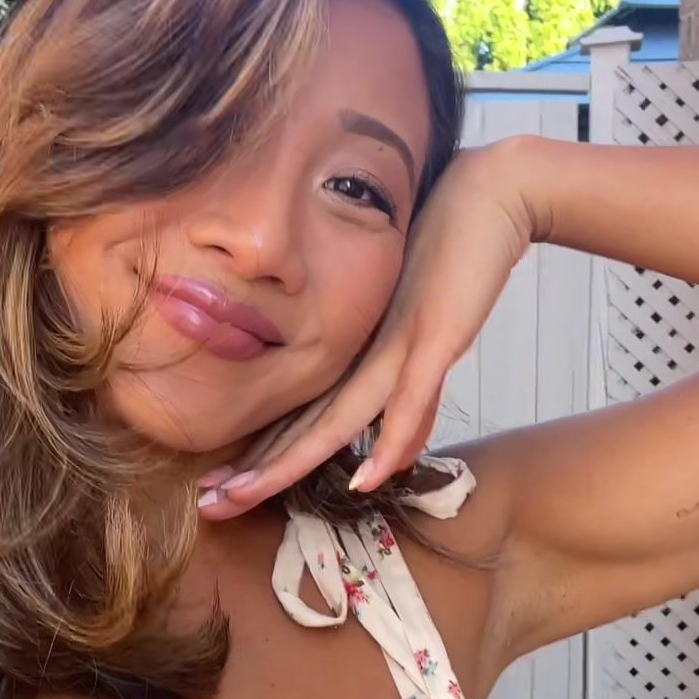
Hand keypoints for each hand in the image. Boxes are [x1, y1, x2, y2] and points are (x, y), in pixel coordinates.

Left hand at [198, 139, 536, 517]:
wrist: (491, 193)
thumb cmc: (452, 257)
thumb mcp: (427, 339)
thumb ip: (412, 396)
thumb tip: (397, 454)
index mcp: (356, 356)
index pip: (301, 418)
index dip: (262, 458)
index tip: (220, 491)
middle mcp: (364, 356)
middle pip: (303, 427)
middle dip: (256, 470)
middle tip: (207, 505)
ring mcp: (396, 346)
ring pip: (335, 419)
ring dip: (291, 463)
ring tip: (245, 494)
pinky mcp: (435, 336)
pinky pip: (408, 397)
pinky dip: (389, 442)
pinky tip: (364, 478)